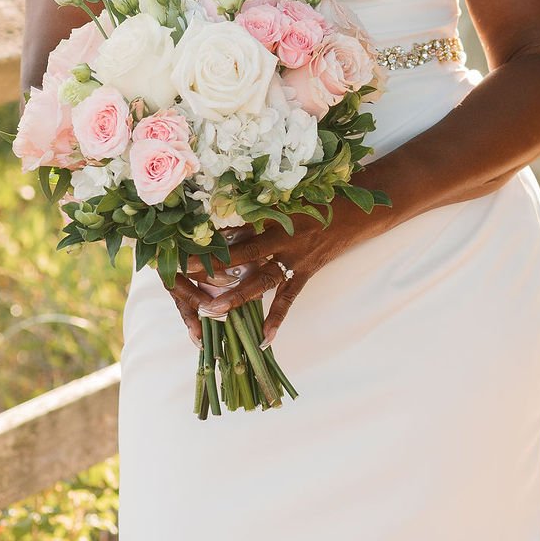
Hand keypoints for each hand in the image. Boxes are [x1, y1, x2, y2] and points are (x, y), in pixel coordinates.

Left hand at [163, 199, 373, 345]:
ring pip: (261, 281)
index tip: (184, 243)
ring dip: (237, 296)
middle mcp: (283, 239)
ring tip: (213, 311)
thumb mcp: (285, 200)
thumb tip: (222, 226)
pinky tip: (265, 340)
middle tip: (185, 275)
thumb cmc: (316, 201)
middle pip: (243, 255)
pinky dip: (276, 319)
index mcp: (275, 218)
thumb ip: (255, 213)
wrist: (354, 213)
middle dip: (214, 266)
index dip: (213, 237)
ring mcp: (295, 260)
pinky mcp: (306, 274)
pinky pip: (288, 300)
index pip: (238, 228)